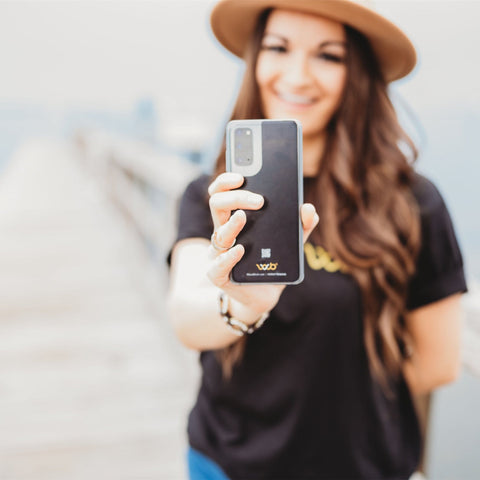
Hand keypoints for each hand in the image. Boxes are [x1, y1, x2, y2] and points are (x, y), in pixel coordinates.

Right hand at [207, 172, 318, 322]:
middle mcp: (223, 234)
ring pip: (218, 235)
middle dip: (234, 198)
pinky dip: (227, 258)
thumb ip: (300, 226)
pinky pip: (217, 267)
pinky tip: (240, 250)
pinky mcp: (220, 277)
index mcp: (235, 220)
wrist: (264, 295)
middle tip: (258, 200)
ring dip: (230, 225)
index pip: (222, 193)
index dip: (226, 181)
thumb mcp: (290, 242)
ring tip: (243, 217)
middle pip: (216, 206)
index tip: (241, 175)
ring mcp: (219, 255)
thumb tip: (308, 209)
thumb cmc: (272, 262)